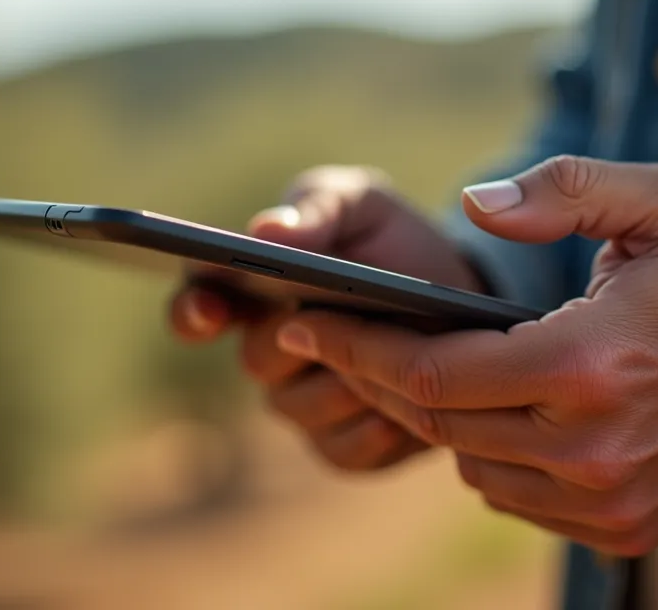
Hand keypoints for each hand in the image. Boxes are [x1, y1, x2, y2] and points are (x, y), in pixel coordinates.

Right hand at [166, 166, 485, 470]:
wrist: (464, 299)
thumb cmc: (395, 242)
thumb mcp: (364, 205)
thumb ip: (317, 208)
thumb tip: (265, 231)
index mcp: (251, 290)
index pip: (195, 307)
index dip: (193, 311)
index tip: (212, 307)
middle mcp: (266, 353)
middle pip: (257, 361)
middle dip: (303, 339)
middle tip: (349, 316)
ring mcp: (301, 404)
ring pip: (302, 410)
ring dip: (348, 381)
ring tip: (400, 353)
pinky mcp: (342, 446)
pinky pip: (344, 452)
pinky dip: (378, 429)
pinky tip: (410, 405)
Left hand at [271, 156, 657, 553]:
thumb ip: (566, 191)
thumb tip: (475, 205)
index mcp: (588, 363)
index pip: (433, 373)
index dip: (357, 349)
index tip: (304, 323)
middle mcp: (589, 446)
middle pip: (439, 424)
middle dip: (377, 378)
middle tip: (334, 338)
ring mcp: (606, 499)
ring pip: (471, 467)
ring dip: (438, 419)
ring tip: (421, 368)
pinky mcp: (623, 528)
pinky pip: (515, 499)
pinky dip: (489, 459)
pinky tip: (493, 415)